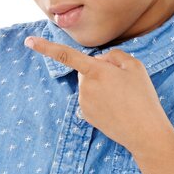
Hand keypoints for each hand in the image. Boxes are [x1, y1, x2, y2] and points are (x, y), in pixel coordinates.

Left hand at [24, 34, 169, 155]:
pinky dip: (100, 101)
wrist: (144, 132)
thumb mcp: (135, 66)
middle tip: (122, 83)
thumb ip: (114, 55)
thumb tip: (101, 61)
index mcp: (96, 71)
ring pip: (88, 86)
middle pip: (86, 70)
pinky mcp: (85, 115)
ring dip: (101, 87)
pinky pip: (90, 100)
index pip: (66, 55)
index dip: (46, 47)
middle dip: (99, 71)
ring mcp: (84, 103)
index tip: (28, 41)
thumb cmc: (142, 97)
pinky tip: (115, 108)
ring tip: (122, 98)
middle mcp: (85, 87)